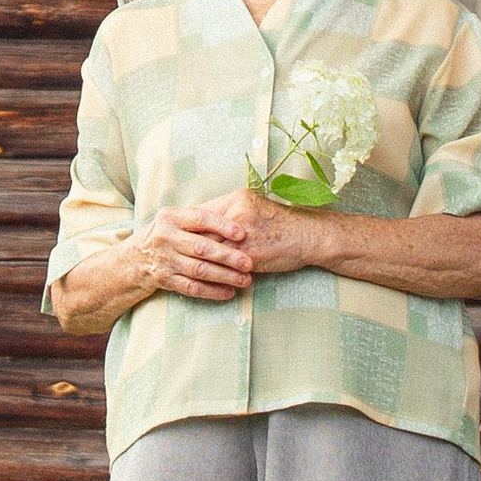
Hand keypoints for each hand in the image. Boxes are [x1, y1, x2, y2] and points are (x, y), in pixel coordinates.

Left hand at [150, 184, 334, 294]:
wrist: (310, 236)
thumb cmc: (283, 224)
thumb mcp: (255, 209)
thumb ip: (231, 216)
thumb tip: (205, 225)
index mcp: (238, 199)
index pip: (202, 213)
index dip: (187, 226)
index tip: (175, 236)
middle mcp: (238, 213)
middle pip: (201, 230)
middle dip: (185, 244)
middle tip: (171, 254)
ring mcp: (245, 234)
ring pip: (211, 249)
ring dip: (196, 262)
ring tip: (182, 270)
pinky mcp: (252, 254)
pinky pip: (226, 266)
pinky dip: (214, 274)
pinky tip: (203, 282)